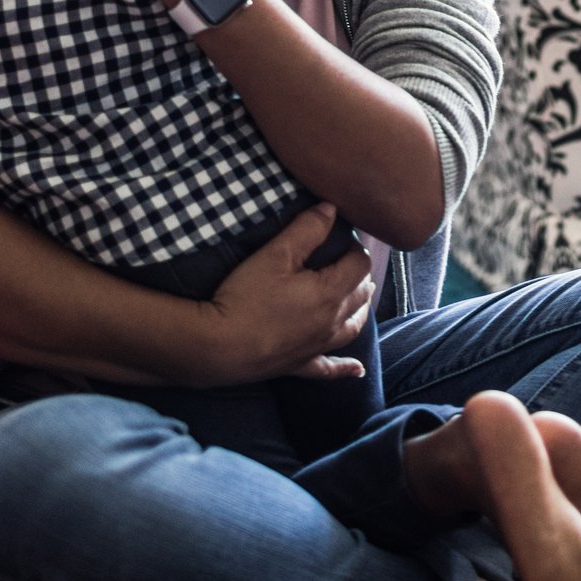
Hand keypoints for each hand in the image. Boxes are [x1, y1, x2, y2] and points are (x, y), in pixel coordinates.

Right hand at [201, 204, 375, 384]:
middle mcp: (332, 322)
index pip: (359, 265)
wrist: (219, 346)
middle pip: (360, 295)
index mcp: (331, 292)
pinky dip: (345, 368)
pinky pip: (330, 368)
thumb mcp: (275, 254)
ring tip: (362, 299)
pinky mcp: (300, 366)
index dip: (355, 248)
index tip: (343, 240)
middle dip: (359, 275)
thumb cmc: (246, 297)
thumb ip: (307, 229)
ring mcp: (318, 347)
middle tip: (349, 261)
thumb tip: (332, 209)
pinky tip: (358, 371)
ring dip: (360, 311)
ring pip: (352, 327)